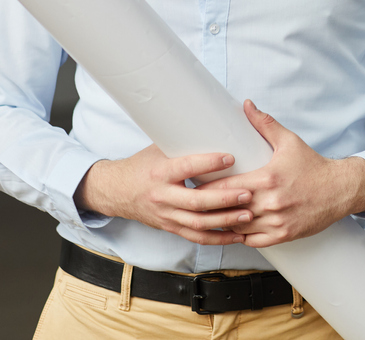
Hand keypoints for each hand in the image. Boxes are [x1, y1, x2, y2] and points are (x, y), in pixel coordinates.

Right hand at [75, 145, 252, 245]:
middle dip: (224, 199)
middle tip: (248, 193)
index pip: (186, 167)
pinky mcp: (170, 228)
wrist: (116, 191)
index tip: (231, 157)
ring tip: (248, 215)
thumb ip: (184, 143)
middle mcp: (162, 196)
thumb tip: (215, 125)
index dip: (209, 163)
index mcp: (160, 172)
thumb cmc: (143, 165)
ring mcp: (166, 215)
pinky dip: (217, 238)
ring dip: (225, 220)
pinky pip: (196, 237)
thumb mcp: (159, 149)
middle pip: (196, 202)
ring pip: (198, 223)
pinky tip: (236, 235)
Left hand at [202, 100, 364, 247]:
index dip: (206, 188)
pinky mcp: (284, 235)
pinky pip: (253, 241)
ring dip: (223, 224)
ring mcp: (277, 222)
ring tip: (207, 219)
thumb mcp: (289, 142)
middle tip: (193, 204)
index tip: (193, 186)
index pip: (225, 187)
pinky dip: (241, 236)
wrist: (340, 189)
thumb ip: (265, 124)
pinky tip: (232, 230)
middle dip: (210, 207)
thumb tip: (247, 105)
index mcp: (267, 179)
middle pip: (228, 210)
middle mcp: (271, 203)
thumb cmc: (313, 165)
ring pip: (238, 228)